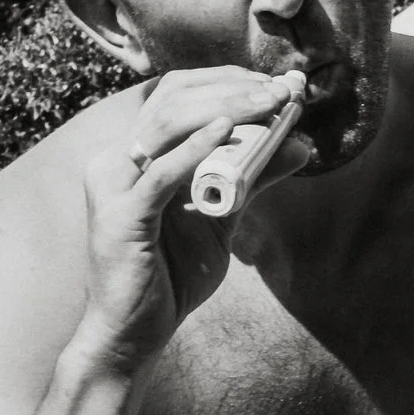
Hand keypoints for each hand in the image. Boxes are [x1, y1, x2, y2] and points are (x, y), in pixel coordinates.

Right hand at [74, 67, 311, 372]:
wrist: (133, 333)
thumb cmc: (170, 275)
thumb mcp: (221, 217)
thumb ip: (253, 179)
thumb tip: (300, 145)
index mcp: (134, 155)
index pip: (176, 94)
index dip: (225, 80)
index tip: (274, 83)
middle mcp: (116, 161)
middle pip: (172, 99)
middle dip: (231, 88)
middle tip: (279, 89)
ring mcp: (113, 185)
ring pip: (168, 124)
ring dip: (223, 108)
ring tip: (266, 103)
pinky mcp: (120, 216)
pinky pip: (162, 173)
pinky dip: (197, 148)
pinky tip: (229, 131)